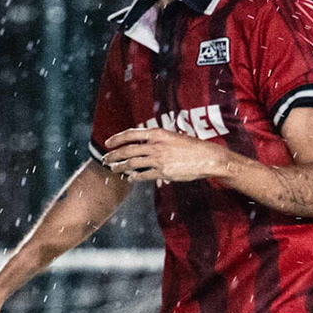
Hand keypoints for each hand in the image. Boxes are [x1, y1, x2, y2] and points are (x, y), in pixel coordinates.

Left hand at [101, 128, 230, 182]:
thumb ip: (157, 141)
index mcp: (157, 133)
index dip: (117, 138)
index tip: (107, 143)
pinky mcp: (163, 172)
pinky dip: (134, 177)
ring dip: (120, 167)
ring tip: (114, 169)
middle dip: (113, 155)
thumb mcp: (172, 138)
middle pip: (127, 150)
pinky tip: (130, 178)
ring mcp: (159, 159)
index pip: (131, 134)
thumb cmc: (192, 148)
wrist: (207, 157)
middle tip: (105, 159)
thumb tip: (142, 146)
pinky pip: (143, 175)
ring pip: (132, 163)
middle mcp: (156, 145)